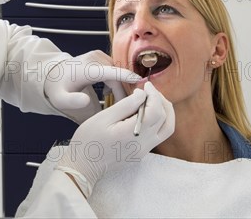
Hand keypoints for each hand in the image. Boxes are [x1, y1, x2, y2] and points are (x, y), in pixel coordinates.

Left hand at [44, 50, 139, 122]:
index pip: (110, 71)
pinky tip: (108, 91)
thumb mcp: (60, 99)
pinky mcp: (100, 55)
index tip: (140, 81)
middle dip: (123, 92)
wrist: (52, 73)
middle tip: (124, 108)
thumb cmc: (58, 88)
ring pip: (117, 72)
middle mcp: (94, 59)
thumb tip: (86, 101)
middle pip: (116, 75)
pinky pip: (114, 69)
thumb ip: (72, 101)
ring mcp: (98, 55)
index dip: (126, 76)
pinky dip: (115, 80)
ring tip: (115, 101)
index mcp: (87, 69)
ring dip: (119, 86)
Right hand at [55, 81, 174, 196]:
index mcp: (132, 134)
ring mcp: (144, 151)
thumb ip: (126, 105)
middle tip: (149, 90)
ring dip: (165, 111)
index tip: (146, 85)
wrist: (83, 166)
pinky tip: (147, 112)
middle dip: (160, 100)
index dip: (154, 95)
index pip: (156, 111)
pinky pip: (159, 135)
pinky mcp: (142, 153)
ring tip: (153, 100)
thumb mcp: (104, 117)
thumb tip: (142, 94)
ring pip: (167, 128)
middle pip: (165, 119)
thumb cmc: (88, 140)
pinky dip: (159, 120)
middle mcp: (143, 144)